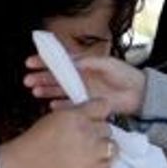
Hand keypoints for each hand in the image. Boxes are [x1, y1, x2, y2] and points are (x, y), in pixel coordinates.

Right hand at [0, 98, 112, 167]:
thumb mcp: (55, 118)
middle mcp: (86, 133)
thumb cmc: (34, 141)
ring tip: (89, 151)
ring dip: (103, 148)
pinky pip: (107, 167)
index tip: (95, 116)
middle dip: (98, 132)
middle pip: (107, 128)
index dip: (99, 112)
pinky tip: (89, 163)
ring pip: (112, 147)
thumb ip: (76, 115)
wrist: (24, 165)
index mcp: (76, 117)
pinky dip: (101, 165)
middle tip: (86, 137)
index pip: (103, 107)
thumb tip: (92, 116)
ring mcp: (90, 154)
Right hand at [23, 55, 145, 115]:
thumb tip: (73, 61)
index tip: (31, 62)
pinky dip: (60, 106)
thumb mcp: (108, 63)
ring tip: (34, 91)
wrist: (139, 94)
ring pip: (59, 90)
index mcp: (83, 65)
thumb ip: (90, 62)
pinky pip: (69, 105)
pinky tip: (50, 106)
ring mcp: (82, 91)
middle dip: (41, 77)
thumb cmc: (125, 75)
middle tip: (27, 80)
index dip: (45, 62)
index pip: (60, 62)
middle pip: (56, 77)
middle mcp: (80, 78)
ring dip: (46, 90)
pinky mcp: (86, 105)